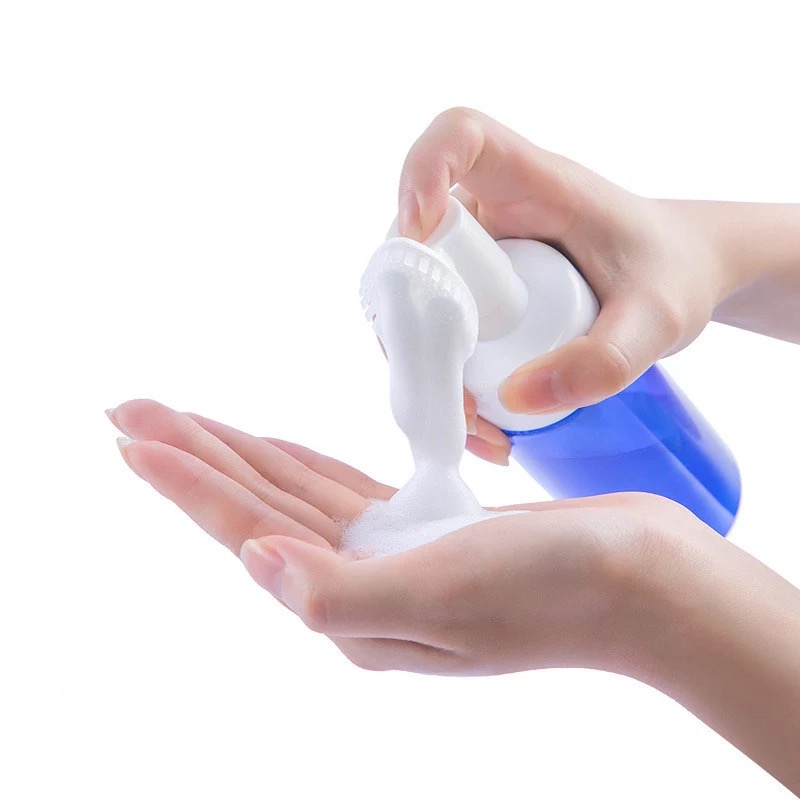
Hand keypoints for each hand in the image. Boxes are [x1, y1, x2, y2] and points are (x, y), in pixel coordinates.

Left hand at [106, 398, 706, 677]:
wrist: (644, 584)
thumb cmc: (558, 592)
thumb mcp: (446, 599)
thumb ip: (340, 594)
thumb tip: (255, 563)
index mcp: (354, 610)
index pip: (249, 532)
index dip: (187, 481)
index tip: (131, 433)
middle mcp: (359, 587)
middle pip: (256, 507)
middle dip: (194, 455)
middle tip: (132, 409)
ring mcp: (389, 556)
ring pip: (290, 493)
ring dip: (237, 452)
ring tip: (184, 419)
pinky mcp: (420, 528)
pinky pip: (338, 488)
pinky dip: (298, 461)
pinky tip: (271, 447)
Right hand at [399, 108, 727, 462]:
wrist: (681, 276)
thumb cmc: (673, 274)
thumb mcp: (656, 322)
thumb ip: (602, 361)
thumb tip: (512, 399)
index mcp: (535, 184)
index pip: (463, 137)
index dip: (423, 169)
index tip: (419, 234)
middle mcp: (491, 213)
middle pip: (412, 240)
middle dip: (411, 319)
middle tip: (452, 389)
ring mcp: (478, 254)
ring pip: (413, 295)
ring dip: (423, 364)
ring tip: (474, 426)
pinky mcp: (476, 291)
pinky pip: (434, 326)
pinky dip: (443, 379)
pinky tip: (481, 425)